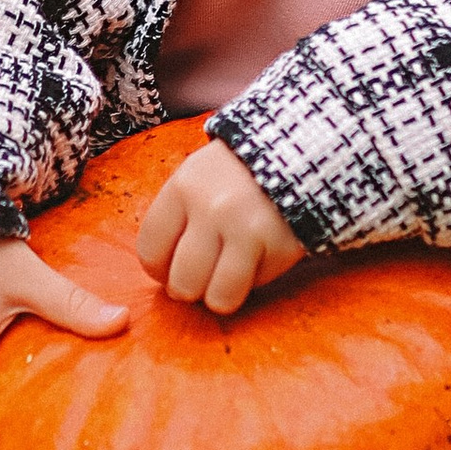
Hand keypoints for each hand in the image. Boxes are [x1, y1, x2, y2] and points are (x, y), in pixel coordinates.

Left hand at [134, 139, 303, 316]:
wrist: (299, 151)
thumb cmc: (238, 171)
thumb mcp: (197, 176)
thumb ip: (177, 216)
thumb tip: (161, 269)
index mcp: (183, 188)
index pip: (150, 251)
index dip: (159, 270)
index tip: (170, 269)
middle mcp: (211, 209)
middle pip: (181, 282)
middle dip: (188, 289)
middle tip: (199, 278)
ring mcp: (246, 229)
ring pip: (217, 298)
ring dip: (220, 295)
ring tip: (225, 278)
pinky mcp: (278, 247)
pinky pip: (255, 286)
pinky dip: (255, 279)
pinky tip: (258, 256)